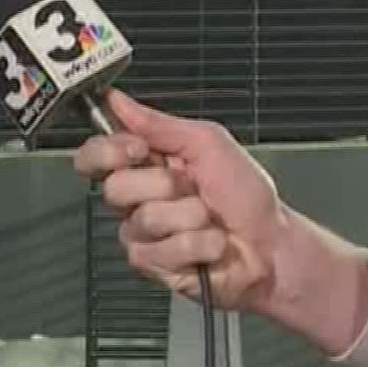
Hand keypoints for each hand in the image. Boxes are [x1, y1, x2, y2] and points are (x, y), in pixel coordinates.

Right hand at [72, 90, 284, 312]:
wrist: (271, 244)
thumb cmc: (247, 195)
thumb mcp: (209, 143)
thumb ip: (159, 123)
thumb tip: (118, 101)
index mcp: (146, 163)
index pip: (95, 155)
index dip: (110, 151)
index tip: (140, 149)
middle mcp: (139, 198)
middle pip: (114, 188)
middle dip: (164, 185)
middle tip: (193, 187)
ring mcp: (144, 234)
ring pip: (144, 219)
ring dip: (189, 216)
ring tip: (208, 219)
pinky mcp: (154, 265)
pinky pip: (161, 250)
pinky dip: (197, 244)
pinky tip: (209, 244)